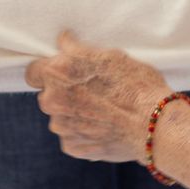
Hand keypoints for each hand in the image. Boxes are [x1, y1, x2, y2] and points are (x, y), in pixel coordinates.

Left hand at [25, 33, 173, 162]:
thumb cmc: (137, 85)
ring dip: (73, 114)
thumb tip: (64, 42)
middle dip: (63, 93)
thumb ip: (79, 51)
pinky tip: (104, 127)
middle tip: (90, 92)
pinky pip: (71, 136)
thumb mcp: (111, 56)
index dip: (48, 71)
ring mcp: (60, 125)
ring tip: (102, 112)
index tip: (63, 73)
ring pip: (60, 117)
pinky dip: (83, 133)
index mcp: (58, 71)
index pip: (34, 70)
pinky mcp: (70, 146)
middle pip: (48, 94)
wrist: (155, 125)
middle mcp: (52, 99)